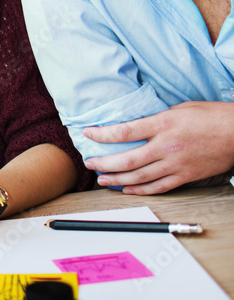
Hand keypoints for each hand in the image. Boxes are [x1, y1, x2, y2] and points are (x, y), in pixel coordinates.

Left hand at [83, 101, 233, 193]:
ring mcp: (176, 163)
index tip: (88, 133)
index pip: (124, 131)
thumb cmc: (212, 116)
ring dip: (117, 180)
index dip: (102, 134)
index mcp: (163, 124)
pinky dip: (140, 191)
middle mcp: (166, 146)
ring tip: (102, 180)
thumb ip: (157, 118)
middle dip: (104, 163)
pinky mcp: (186, 176)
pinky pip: (159, 187)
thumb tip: (138, 123)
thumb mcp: (180, 108)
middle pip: (127, 159)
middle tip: (90, 163)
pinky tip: (127, 190)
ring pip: (139, 177)